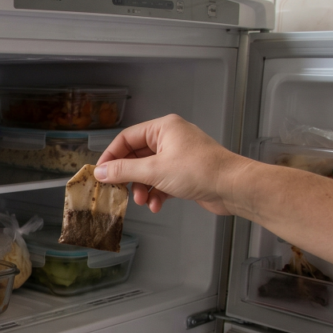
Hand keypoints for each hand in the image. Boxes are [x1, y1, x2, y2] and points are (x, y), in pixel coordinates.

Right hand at [93, 114, 253, 214]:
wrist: (233, 187)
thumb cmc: (200, 170)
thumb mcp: (154, 171)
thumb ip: (123, 171)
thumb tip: (100, 171)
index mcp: (163, 128)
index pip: (127, 138)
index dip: (111, 156)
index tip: (100, 173)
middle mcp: (171, 138)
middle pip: (137, 156)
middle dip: (129, 177)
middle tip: (118, 190)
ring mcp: (179, 155)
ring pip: (149, 171)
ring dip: (142, 188)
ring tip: (142, 200)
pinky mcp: (186, 172)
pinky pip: (162, 181)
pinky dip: (156, 193)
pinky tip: (156, 204)